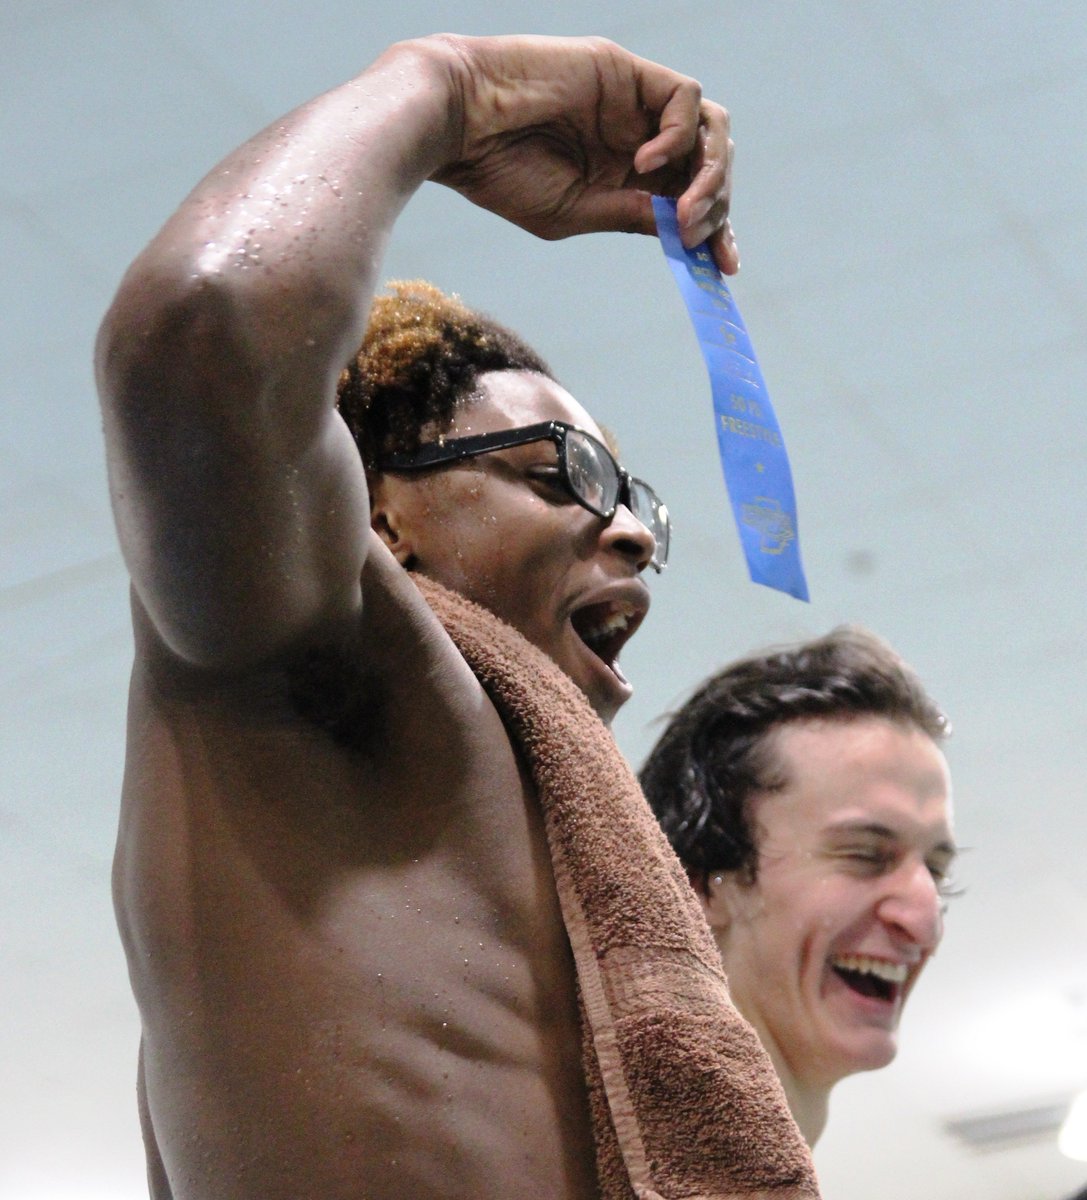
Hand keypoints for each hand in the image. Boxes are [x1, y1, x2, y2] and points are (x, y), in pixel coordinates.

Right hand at [427, 34, 737, 273]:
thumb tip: (683, 230)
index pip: (690, 200)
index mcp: (625, 179)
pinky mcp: (628, 71)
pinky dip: (678, 137)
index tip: (724, 266)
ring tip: (685, 208)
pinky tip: (643, 165)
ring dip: (710, 174)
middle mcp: (639, 138)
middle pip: (709, 166)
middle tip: (698, 237)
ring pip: (710, 130)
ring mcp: (636, 104)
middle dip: (718, 207)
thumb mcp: (572, 213)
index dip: (715, 231)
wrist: (460, 124)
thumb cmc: (500, 173)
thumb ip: (629, 216)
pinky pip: (685, 99)